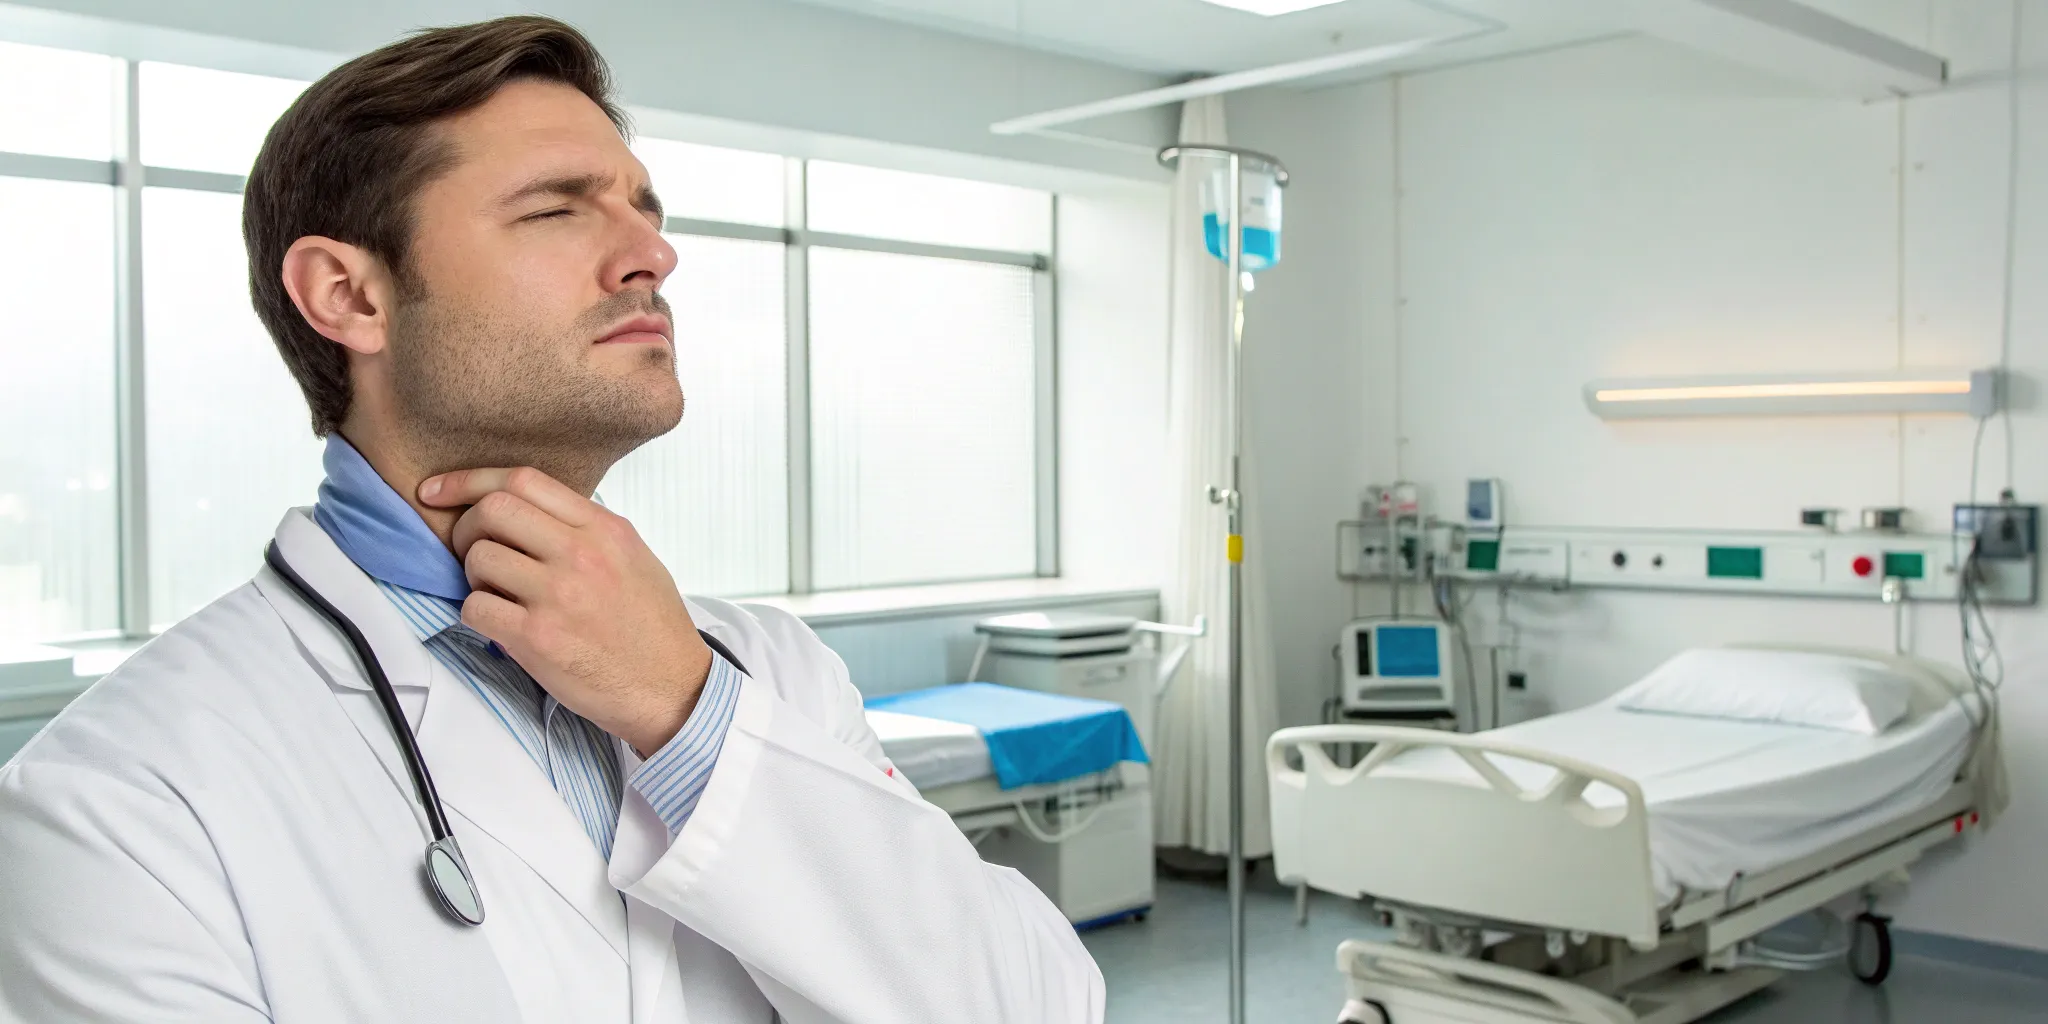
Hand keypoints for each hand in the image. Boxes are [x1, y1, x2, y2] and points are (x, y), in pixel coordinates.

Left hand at [419, 467, 712, 755]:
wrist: (670, 687)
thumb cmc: (651, 625)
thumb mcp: (633, 556)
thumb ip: (585, 527)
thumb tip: (528, 511)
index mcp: (604, 528)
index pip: (522, 480)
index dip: (468, 481)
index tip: (438, 491)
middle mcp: (580, 554)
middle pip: (492, 510)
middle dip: (466, 528)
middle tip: (472, 551)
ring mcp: (557, 595)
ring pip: (478, 558)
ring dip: (473, 576)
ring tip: (497, 593)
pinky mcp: (537, 638)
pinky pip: (475, 608)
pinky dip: (477, 614)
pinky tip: (500, 623)